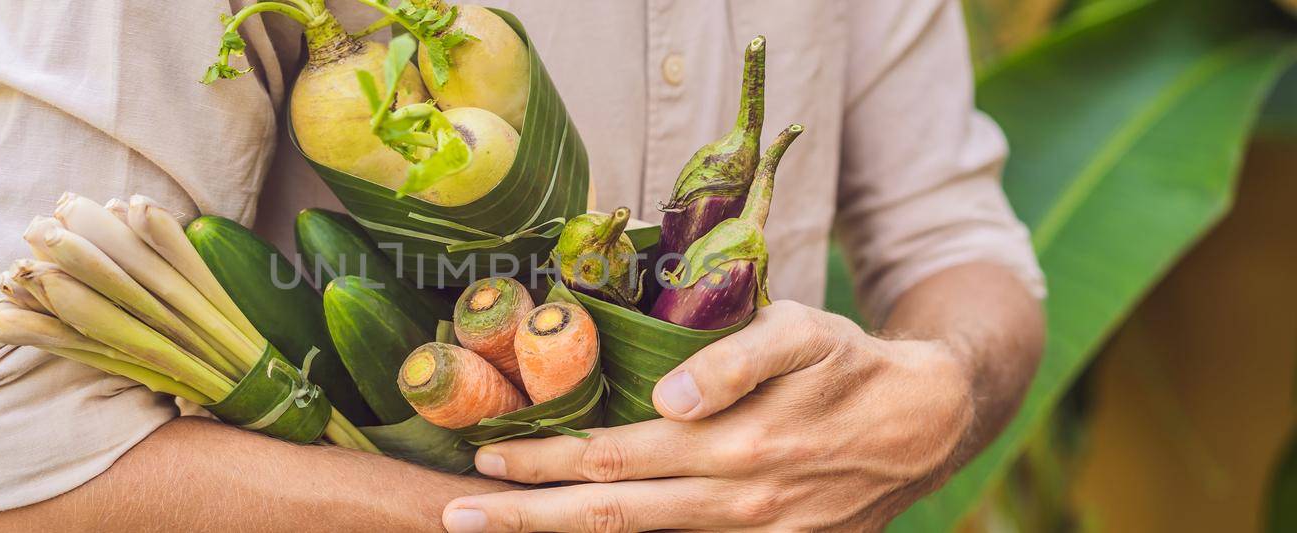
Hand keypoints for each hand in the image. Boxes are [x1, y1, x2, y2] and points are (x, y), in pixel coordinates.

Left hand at [441, 301, 975, 531]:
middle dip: (524, 516)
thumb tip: (670, 397)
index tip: (484, 453)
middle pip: (607, 515)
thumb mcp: (804, 335)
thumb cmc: (847, 365)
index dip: (543, 460)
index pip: (612, 459)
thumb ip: (735, 361)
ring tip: (493, 527)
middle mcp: (730, 502)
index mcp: (730, 446)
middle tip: (453, 514)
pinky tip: (577, 532)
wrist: (923, 425)